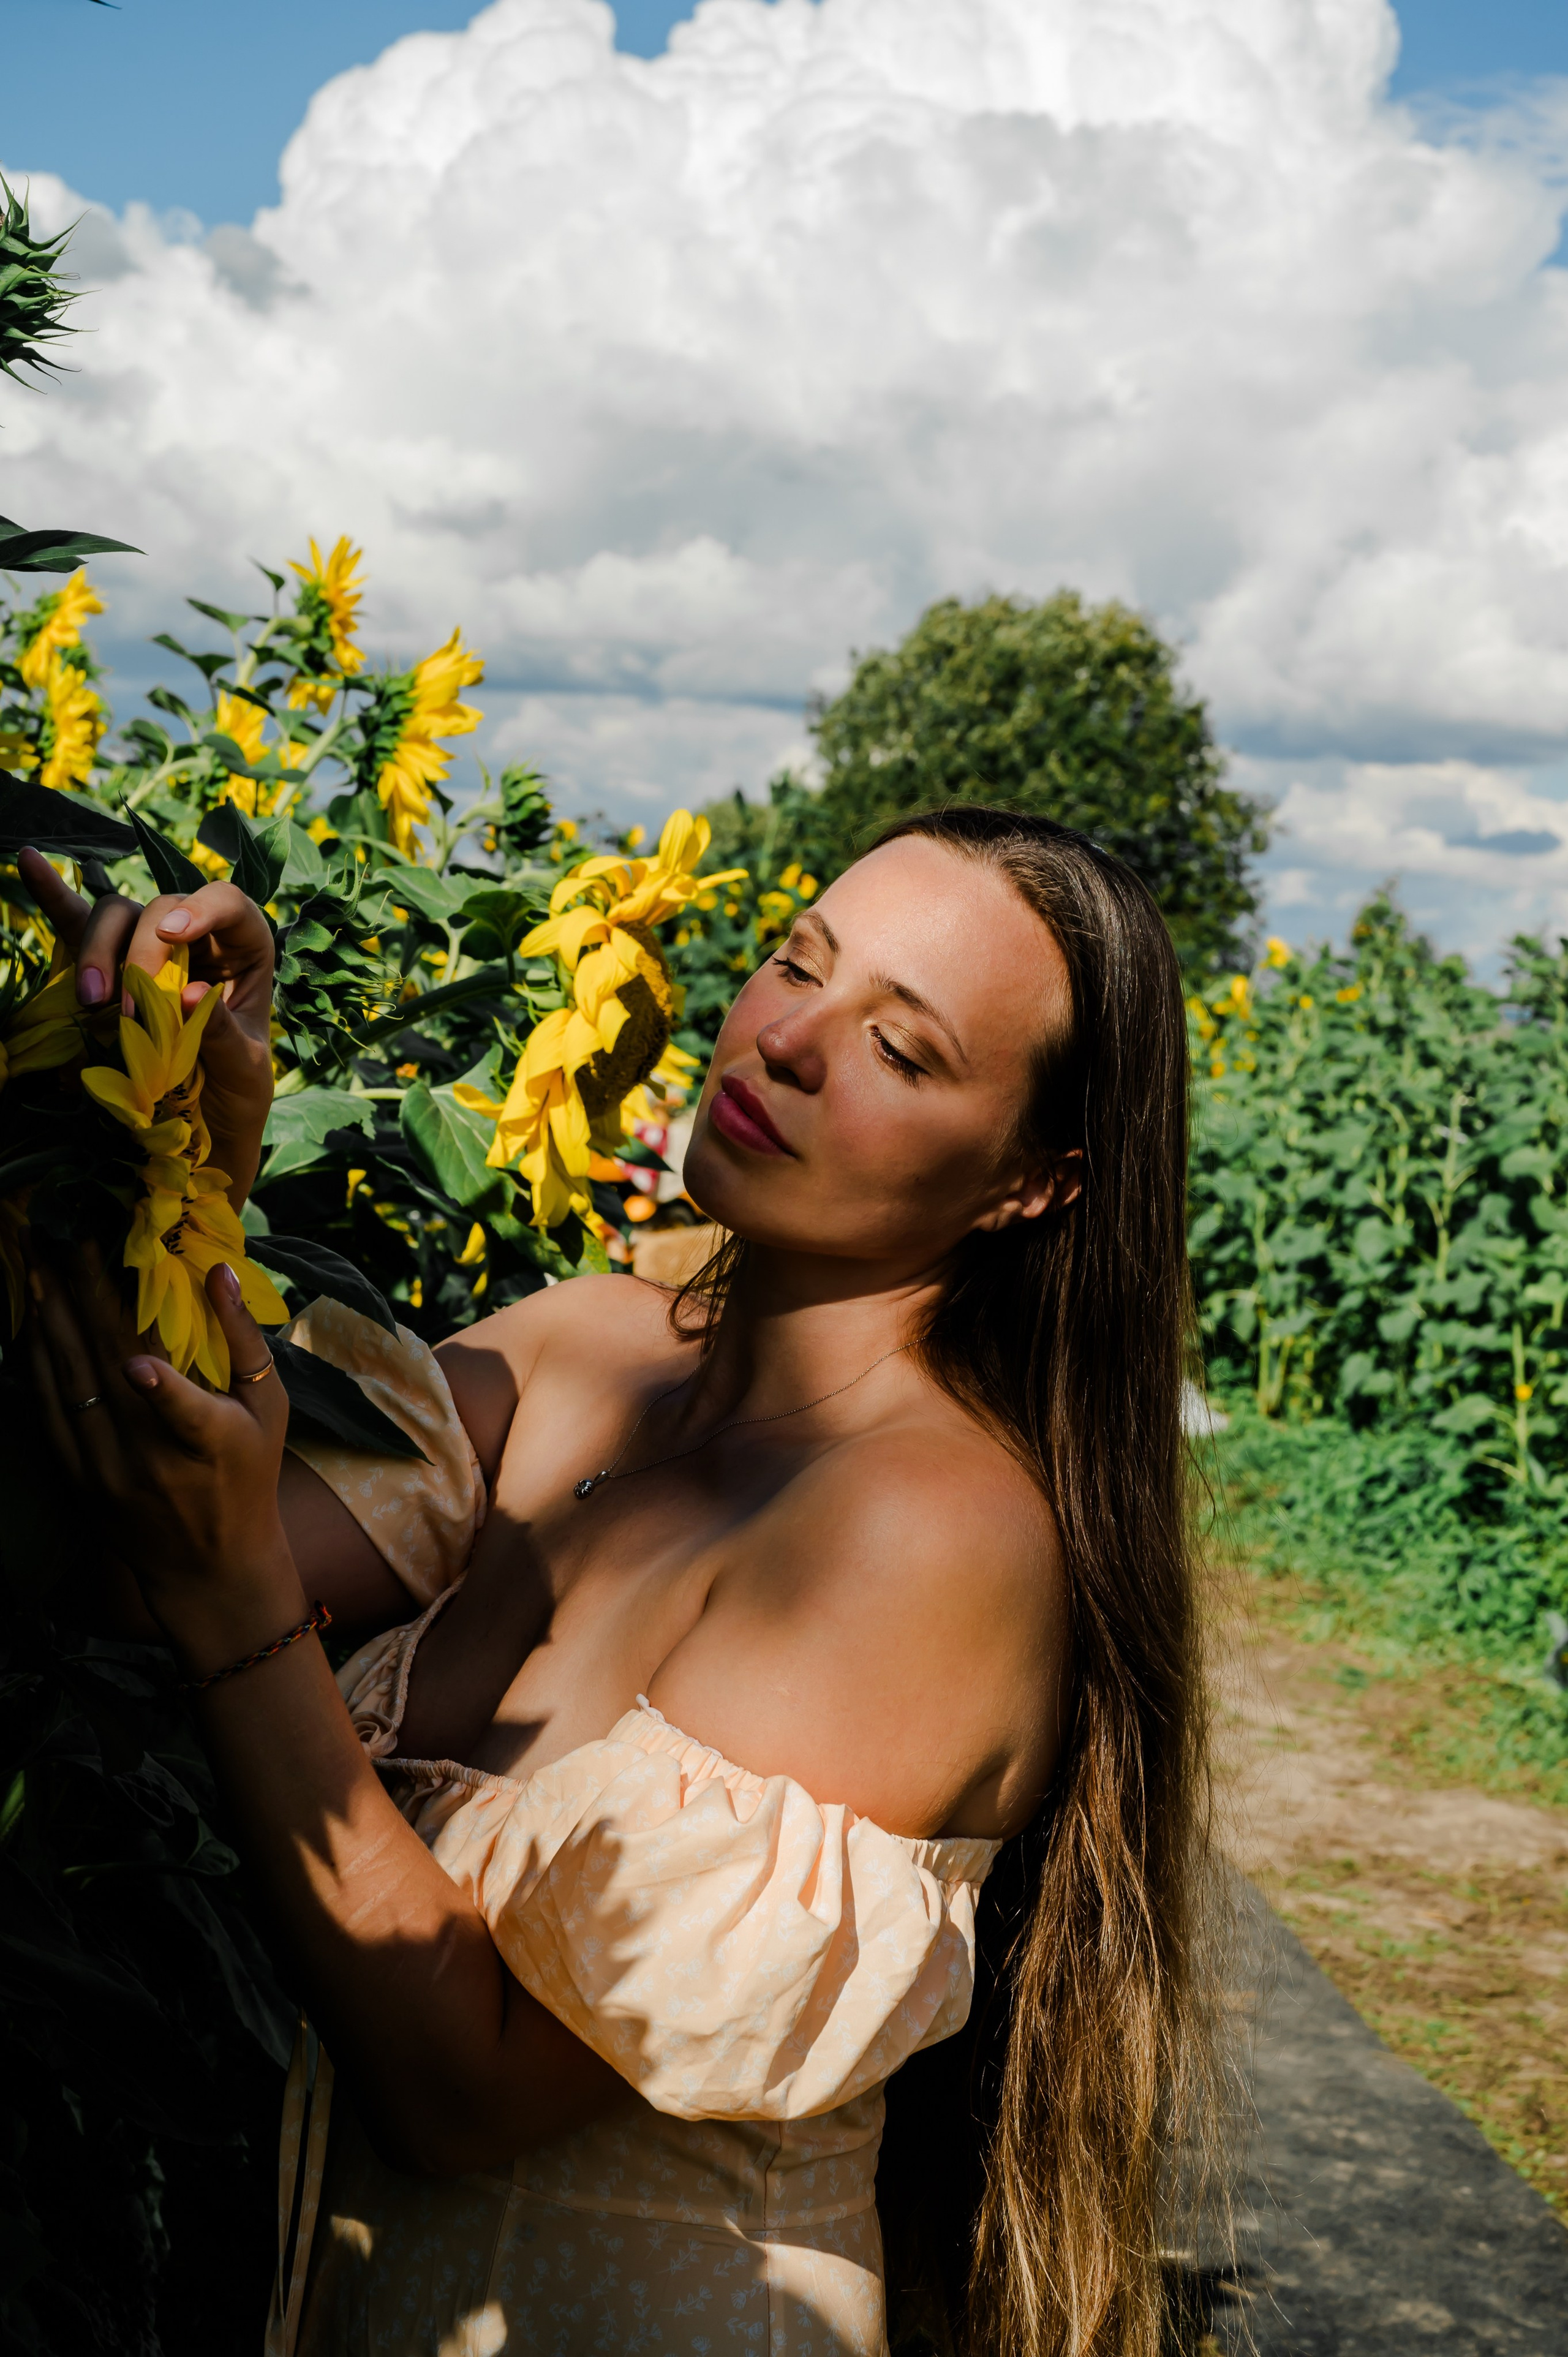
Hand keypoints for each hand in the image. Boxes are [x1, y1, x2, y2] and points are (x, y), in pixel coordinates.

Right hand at [18, 847, 275, 1205]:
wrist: (210, 1124)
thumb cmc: (238, 1092)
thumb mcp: (245, 1072)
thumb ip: (225, 1034)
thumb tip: (190, 993)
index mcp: (245, 948)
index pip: (228, 903)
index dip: (201, 907)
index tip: (173, 933)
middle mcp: (197, 935)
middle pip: (159, 910)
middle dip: (137, 952)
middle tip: (125, 1007)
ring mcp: (150, 946)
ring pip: (116, 916)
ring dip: (97, 951)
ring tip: (92, 1000)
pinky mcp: (111, 965)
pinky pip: (78, 923)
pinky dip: (53, 896)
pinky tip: (28, 862)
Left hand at [29, 1246, 302, 1677]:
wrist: (209, 1565)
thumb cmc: (249, 1474)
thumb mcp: (271, 1410)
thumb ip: (246, 1340)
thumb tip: (218, 1270)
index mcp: (210, 1444)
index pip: (183, 1415)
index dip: (161, 1390)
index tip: (137, 1363)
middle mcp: (152, 1461)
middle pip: (109, 1370)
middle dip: (84, 1297)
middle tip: (64, 1239)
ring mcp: (107, 1472)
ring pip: (69, 1383)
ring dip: (49, 1318)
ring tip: (36, 1264)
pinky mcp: (79, 1478)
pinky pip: (48, 1411)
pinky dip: (37, 1362)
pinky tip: (32, 1321)